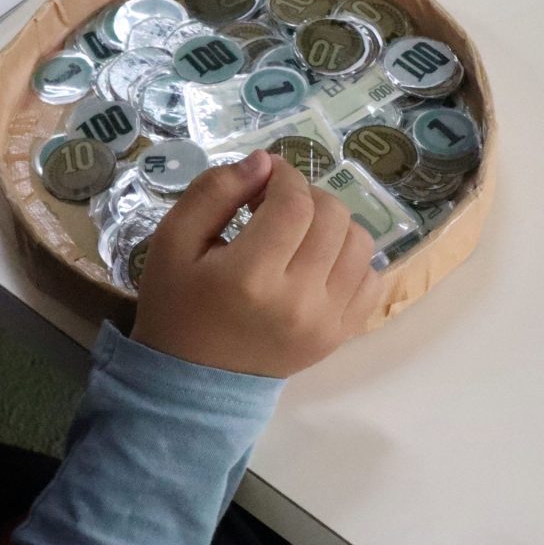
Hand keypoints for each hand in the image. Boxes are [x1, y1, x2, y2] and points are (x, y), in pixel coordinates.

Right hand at [132, 150, 381, 377]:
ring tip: (298, 231)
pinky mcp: (340, 335)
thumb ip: (214, 191)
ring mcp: (326, 321)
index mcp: (250, 276)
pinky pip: (371, 279)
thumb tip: (264, 162)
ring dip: (331, 223)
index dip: (283, 175)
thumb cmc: (176, 306)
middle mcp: (298, 299)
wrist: (192, 382)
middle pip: (332, 216)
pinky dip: (350, 259)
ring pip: (359, 242)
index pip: (293, 202)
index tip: (264, 176)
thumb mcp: (172, 240)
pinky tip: (317, 261)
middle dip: (305, 195)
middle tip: (275, 203)